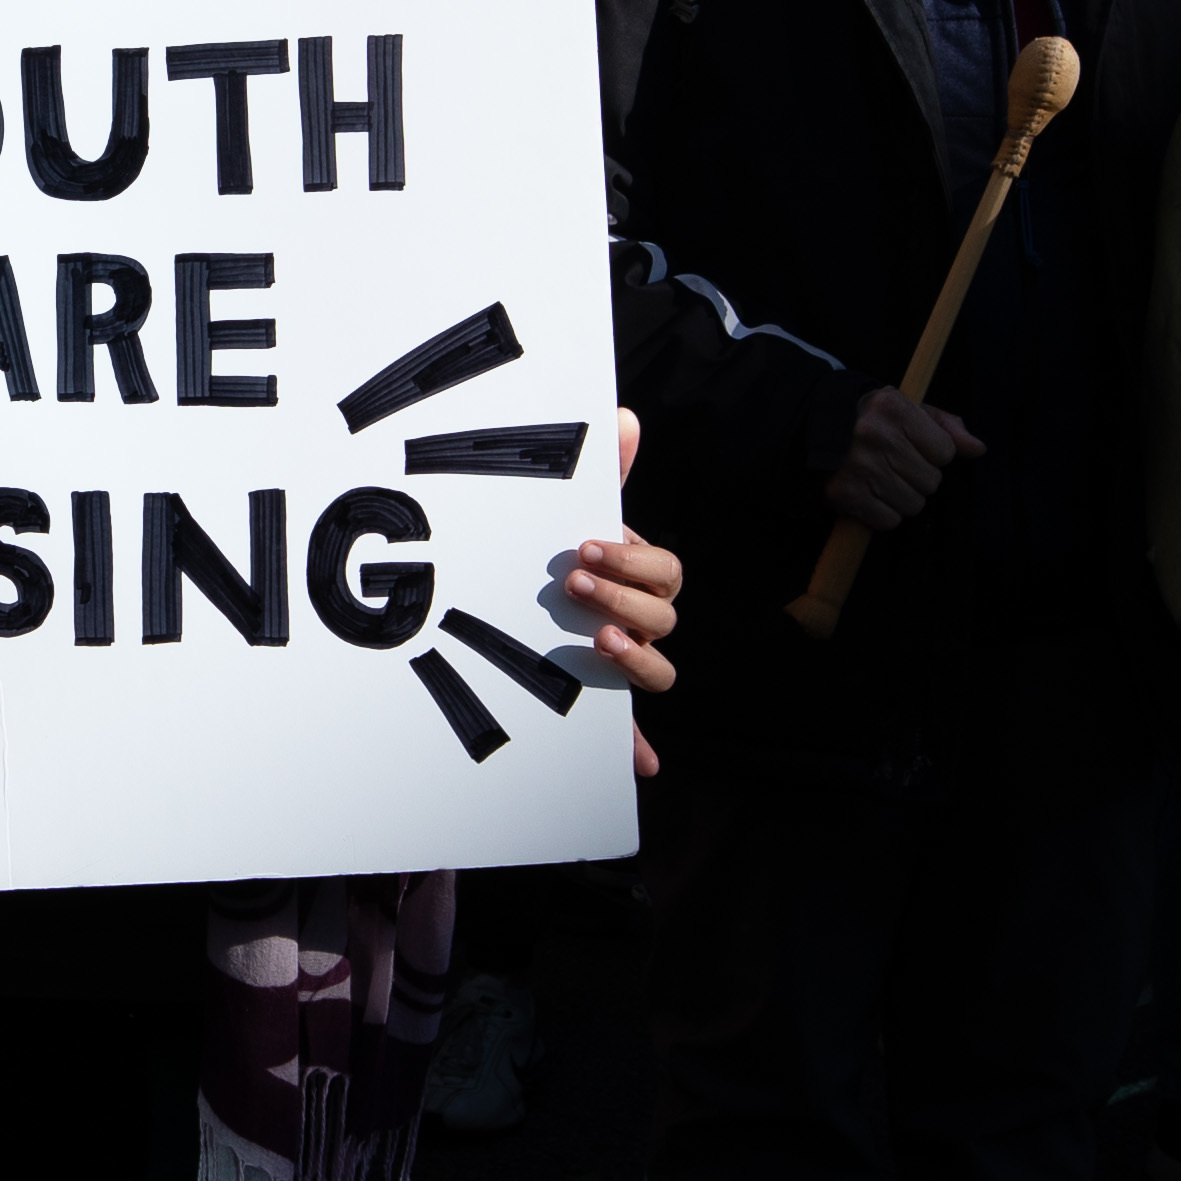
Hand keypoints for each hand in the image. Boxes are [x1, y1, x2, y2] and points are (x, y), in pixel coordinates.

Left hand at [572, 404, 680, 782]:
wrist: (513, 607)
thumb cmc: (557, 559)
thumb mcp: (573, 515)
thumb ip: (603, 474)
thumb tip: (624, 416)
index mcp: (639, 579)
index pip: (667, 570)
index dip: (636, 560)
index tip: (589, 543)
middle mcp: (641, 623)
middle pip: (665, 617)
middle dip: (624, 596)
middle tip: (574, 581)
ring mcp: (624, 665)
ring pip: (659, 671)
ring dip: (636, 659)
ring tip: (598, 640)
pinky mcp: (603, 707)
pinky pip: (631, 734)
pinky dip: (638, 749)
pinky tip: (640, 763)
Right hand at [824, 387, 981, 530]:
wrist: (808, 429)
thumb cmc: (868, 419)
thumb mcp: (906, 409)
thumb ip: (945, 426)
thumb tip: (978, 449)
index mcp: (894, 408)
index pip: (945, 451)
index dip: (932, 453)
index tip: (910, 446)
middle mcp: (876, 436)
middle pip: (931, 481)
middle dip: (918, 477)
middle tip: (894, 464)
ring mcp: (859, 467)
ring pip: (913, 504)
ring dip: (902, 497)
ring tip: (882, 479)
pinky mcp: (845, 494)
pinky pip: (889, 520)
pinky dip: (882, 513)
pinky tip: (869, 494)